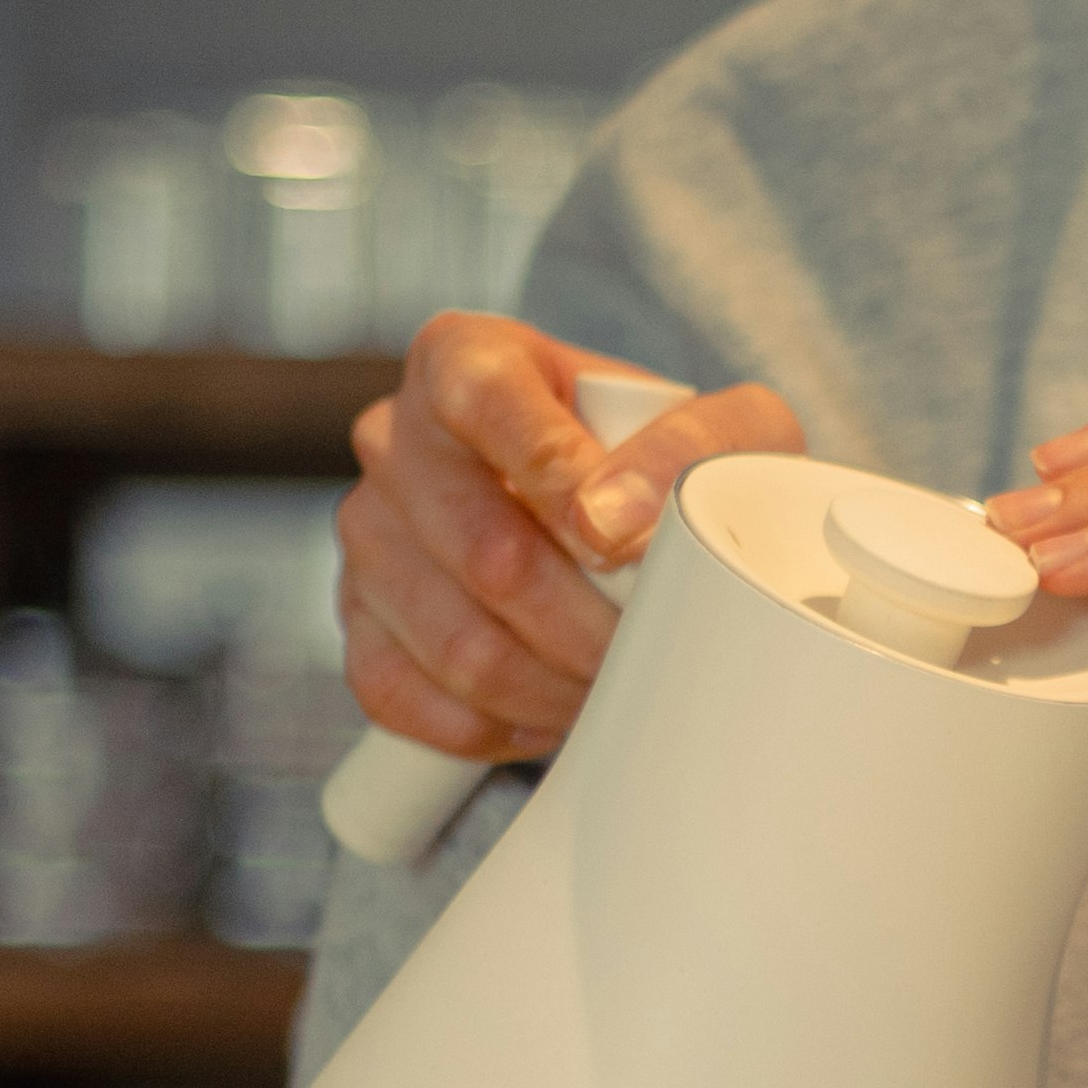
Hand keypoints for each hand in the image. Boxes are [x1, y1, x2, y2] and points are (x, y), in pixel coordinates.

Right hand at [336, 310, 800, 762]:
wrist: (641, 535)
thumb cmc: (679, 473)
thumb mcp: (728, 429)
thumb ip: (688, 448)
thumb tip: (616, 523)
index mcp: (466, 360)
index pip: (483, 402)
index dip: (555, 478)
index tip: (620, 545)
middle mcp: (397, 437)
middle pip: (482, 552)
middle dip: (584, 626)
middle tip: (648, 654)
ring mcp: (369, 535)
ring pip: (454, 643)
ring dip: (552, 690)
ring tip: (611, 689)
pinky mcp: (359, 624)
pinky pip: (404, 698)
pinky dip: (492, 727)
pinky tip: (548, 712)